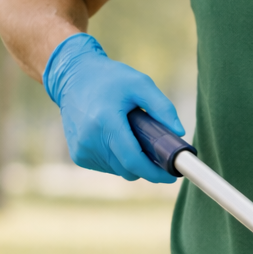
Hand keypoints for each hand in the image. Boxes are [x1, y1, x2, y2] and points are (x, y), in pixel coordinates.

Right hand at [43, 34, 184, 183]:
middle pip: (128, 169)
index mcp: (105, 122)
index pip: (133, 160)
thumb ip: (162, 107)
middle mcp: (90, 140)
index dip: (155, 172)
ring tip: (134, 137)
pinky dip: (118, 159)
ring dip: (132, 162)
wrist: (73, 78)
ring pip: (118, 170)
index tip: (171, 175)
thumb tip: (179, 133)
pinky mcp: (78, 155)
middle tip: (159, 153)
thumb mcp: (140, 84)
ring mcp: (82, 150)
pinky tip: (118, 139)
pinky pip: (107, 166)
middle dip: (147, 167)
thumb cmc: (110, 79)